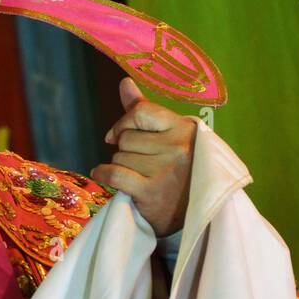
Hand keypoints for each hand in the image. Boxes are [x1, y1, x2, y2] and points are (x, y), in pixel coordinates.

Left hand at [89, 77, 196, 236]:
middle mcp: (178, 147)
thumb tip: (124, 82)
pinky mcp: (152, 192)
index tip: (117, 134)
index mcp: (185, 129)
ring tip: (139, 176)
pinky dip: (103, 174)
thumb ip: (145, 110)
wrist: (196, 216)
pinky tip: (103, 176)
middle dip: (126, 149)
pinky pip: (114, 173)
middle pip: (127, 138)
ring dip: (121, 165)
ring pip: (119, 156)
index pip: (141, 112)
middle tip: (141, 163)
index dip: (124, 122)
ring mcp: (166, 171)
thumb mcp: (170, 137)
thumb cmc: (180, 170)